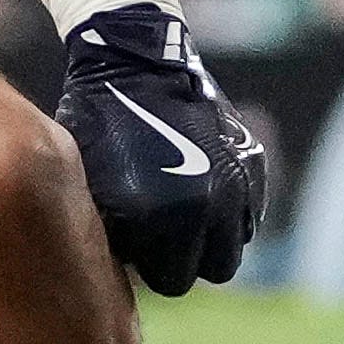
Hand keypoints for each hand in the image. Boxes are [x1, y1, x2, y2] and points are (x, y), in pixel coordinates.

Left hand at [53, 2, 268, 294]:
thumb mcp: (91, 185)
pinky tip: (199, 192)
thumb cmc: (97, 126)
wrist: (134, 62)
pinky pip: (249, 214)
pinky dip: (229, 213)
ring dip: (209, 239)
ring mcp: (234, 185)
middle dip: (180, 259)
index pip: (168, 280)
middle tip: (156, 236)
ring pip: (232, 246)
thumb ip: (112, 234)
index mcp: (158, 217)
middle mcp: (205, 207)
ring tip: (178, 214)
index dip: (147, 266)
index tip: (132, 247)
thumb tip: (123, 277)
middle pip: (205, 271)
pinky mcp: (252, 165)